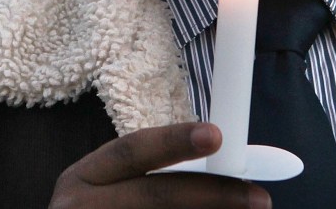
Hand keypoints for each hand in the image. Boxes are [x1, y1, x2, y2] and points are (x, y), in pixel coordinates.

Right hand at [49, 122, 270, 208]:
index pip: (131, 150)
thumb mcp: (108, 195)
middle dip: (212, 193)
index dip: (174, 141)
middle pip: (154, 195)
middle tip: (258, 198)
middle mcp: (78, 207)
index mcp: (83, 178)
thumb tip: (225, 176)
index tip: (216, 135)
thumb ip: (153, 182)